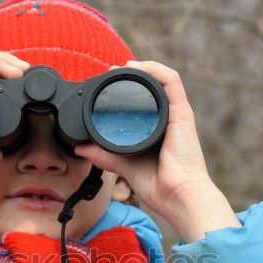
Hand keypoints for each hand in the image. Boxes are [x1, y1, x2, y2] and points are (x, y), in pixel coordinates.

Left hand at [72, 59, 219, 223]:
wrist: (178, 196)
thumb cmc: (160, 186)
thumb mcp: (125, 166)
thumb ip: (104, 155)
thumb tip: (81, 148)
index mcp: (160, 130)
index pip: (146, 101)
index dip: (128, 89)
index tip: (106, 85)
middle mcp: (170, 119)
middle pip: (154, 87)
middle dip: (133, 75)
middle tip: (110, 73)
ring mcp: (177, 115)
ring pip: (162, 79)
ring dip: (142, 68)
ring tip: (123, 66)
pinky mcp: (182, 113)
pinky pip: (171, 81)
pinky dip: (155, 70)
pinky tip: (137, 67)